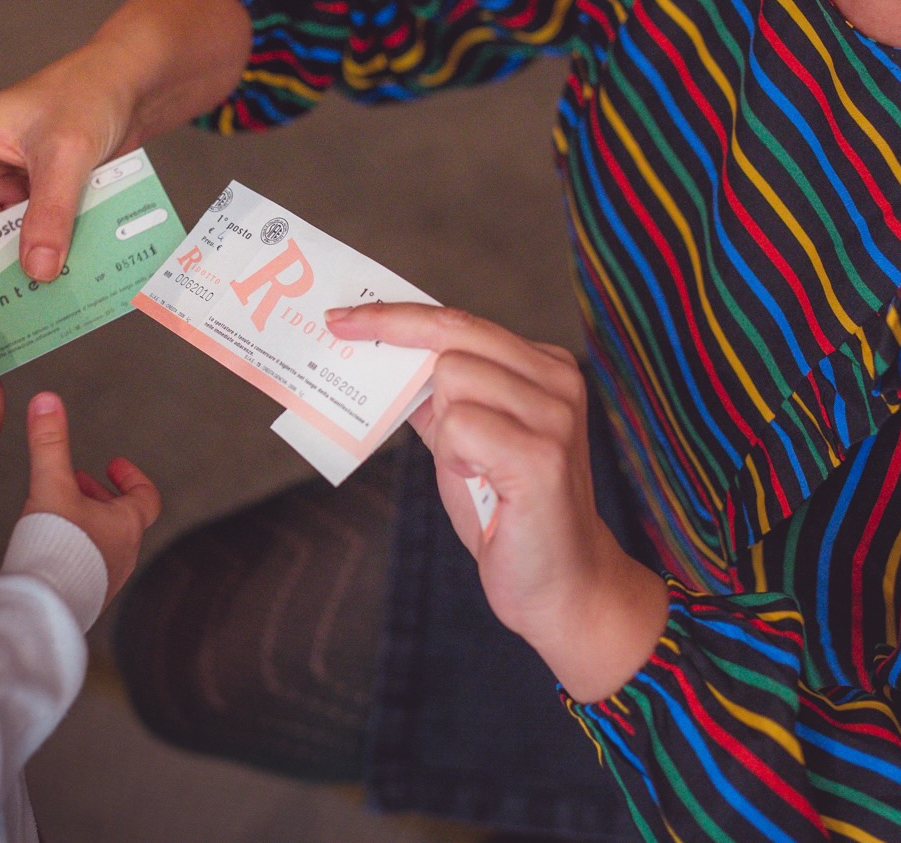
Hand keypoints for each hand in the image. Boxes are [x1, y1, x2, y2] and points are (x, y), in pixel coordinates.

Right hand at [0, 0, 250, 279]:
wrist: (131, 85)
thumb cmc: (85, 94)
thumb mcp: (66, 154)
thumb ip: (51, 212)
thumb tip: (37, 272)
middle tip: (28, 297)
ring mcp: (9, 192)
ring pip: (9, 246)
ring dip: (36, 264)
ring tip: (68, 286)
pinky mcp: (41, 204)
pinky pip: (41, 240)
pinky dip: (59, 254)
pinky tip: (86, 271)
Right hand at [22, 392, 161, 606]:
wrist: (42, 607)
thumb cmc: (55, 548)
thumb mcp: (52, 485)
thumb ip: (49, 443)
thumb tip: (48, 400)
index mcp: (126, 526)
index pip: (146, 498)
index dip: (132, 478)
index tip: (114, 464)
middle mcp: (123, 555)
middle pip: (123, 519)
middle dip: (100, 497)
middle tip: (78, 482)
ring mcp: (106, 580)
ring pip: (105, 543)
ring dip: (87, 522)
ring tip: (58, 510)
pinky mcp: (84, 598)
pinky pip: (87, 566)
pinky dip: (75, 548)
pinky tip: (48, 546)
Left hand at [327, 304, 667, 702]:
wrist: (561, 584)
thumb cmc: (508, 510)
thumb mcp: (465, 440)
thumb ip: (436, 397)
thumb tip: (379, 355)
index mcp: (544, 367)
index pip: (459, 321)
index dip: (396, 317)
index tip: (340, 316)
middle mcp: (557, 382)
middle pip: (452, 339)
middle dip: (405, 361)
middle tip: (384, 390)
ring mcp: (554, 416)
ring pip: (453, 379)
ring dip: (446, 430)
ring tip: (475, 467)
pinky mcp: (542, 457)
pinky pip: (461, 427)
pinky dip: (455, 457)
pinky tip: (482, 481)